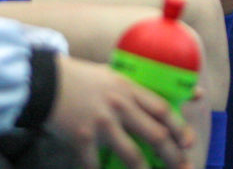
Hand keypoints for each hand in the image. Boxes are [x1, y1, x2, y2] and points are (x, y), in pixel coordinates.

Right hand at [48, 56, 194, 168]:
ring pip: (133, 155)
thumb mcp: (111, 74)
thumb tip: (167, 89)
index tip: (188, 142)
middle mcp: (119, 105)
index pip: (162, 109)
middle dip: (173, 156)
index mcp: (127, 87)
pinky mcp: (82, 138)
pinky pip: (96, 165)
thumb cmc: (79, 77)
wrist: (44, 81)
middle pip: (156, 135)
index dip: (180, 127)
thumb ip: (137, 84)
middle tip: (182, 167)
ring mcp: (101, 123)